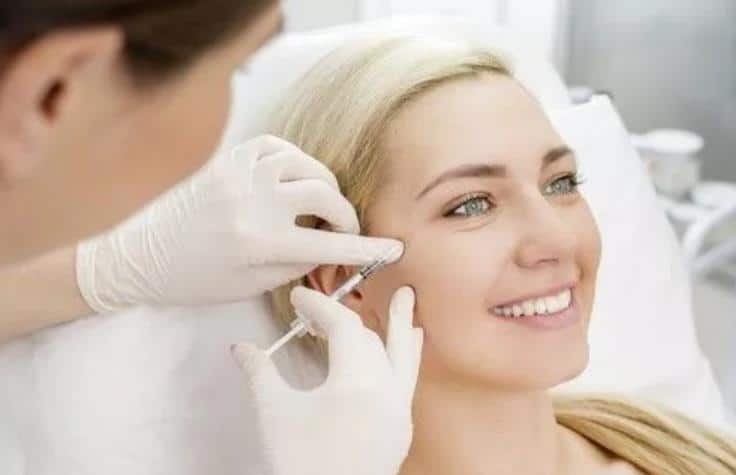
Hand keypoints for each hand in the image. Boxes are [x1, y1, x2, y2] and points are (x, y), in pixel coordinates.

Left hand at [76, 135, 400, 311]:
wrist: (143, 257)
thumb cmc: (196, 280)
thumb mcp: (252, 285)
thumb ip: (297, 264)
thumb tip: (330, 247)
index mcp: (258, 243)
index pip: (328, 245)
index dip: (366, 248)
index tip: (393, 248)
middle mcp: (252, 203)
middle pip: (324, 195)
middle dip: (344, 214)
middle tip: (341, 230)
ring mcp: (239, 175)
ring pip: (305, 165)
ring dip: (321, 186)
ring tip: (318, 205)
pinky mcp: (228, 160)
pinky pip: (277, 148)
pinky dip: (295, 162)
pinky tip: (294, 179)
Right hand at [232, 286, 422, 474]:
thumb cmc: (300, 464)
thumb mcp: (274, 414)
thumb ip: (260, 373)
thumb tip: (240, 348)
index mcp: (356, 383)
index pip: (343, 327)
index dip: (320, 306)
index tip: (298, 299)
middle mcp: (386, 391)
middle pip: (368, 339)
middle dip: (343, 319)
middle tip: (316, 311)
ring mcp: (399, 410)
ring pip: (402, 355)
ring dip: (400, 324)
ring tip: (407, 296)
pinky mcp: (402, 427)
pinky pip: (409, 380)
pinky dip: (407, 355)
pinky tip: (410, 342)